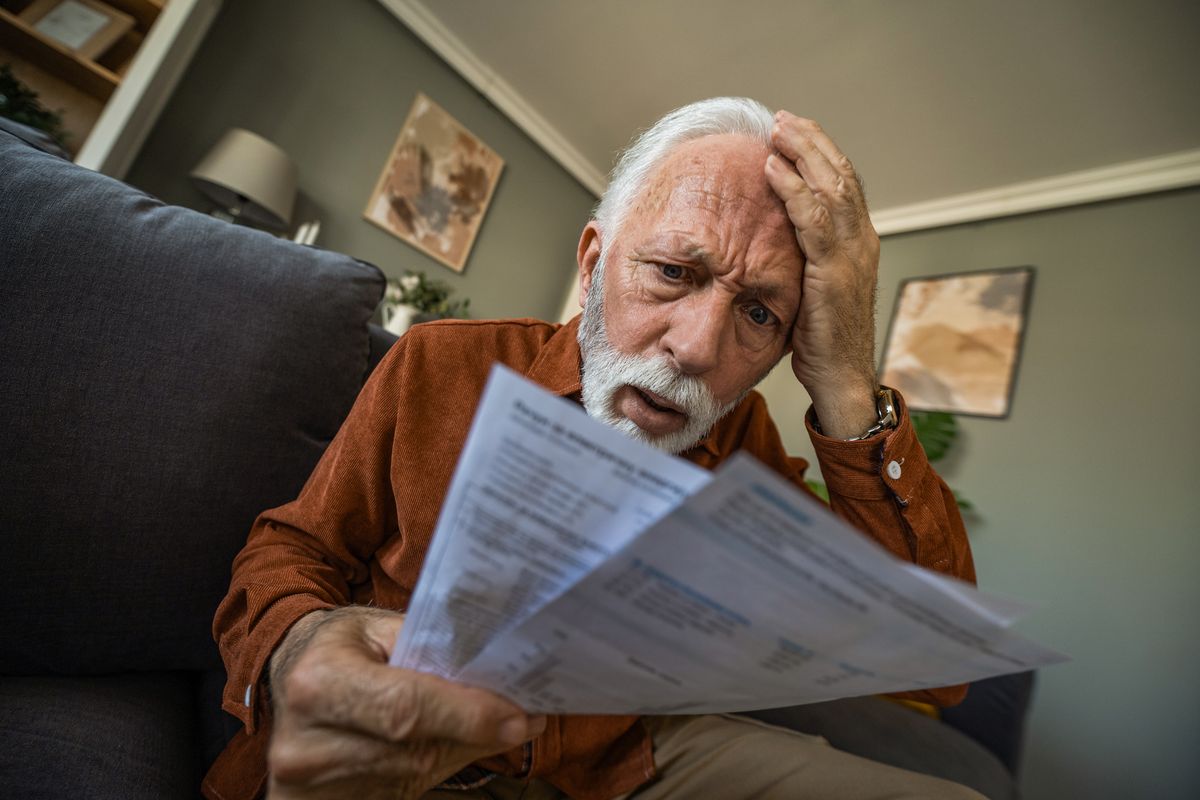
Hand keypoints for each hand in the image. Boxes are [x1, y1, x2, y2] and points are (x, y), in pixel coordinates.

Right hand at [266, 607, 544, 799]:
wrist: (285, 676)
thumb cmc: (339, 645)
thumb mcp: (377, 627)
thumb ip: (430, 648)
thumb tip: (497, 676)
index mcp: (318, 681)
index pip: (405, 709)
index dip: (466, 715)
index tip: (517, 716)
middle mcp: (306, 741)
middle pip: (414, 750)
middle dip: (475, 734)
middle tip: (523, 719)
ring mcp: (307, 784)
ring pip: (412, 775)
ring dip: (460, 752)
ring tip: (495, 727)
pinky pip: (397, 790)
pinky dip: (434, 768)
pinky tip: (452, 744)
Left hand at [765, 111, 880, 437]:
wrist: (841, 378)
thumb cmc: (822, 339)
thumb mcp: (812, 287)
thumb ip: (803, 256)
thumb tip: (775, 235)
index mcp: (858, 242)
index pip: (843, 183)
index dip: (819, 153)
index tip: (793, 131)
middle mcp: (862, 240)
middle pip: (840, 174)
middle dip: (811, 142)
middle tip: (783, 119)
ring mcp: (853, 254)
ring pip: (832, 187)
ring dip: (803, 154)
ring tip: (777, 131)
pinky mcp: (835, 272)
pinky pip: (814, 220)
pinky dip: (795, 190)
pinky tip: (775, 170)